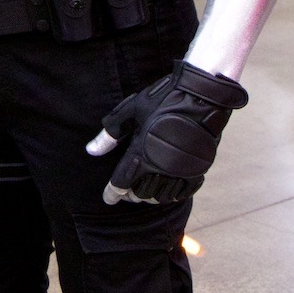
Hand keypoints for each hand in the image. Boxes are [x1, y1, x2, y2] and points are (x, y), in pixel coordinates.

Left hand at [86, 60, 246, 205]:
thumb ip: (111, 134)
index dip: (113, 193)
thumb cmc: (163, 100)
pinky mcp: (198, 169)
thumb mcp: (131, 111)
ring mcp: (181, 170)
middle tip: (125, 192)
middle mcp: (161, 167)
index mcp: (141, 153)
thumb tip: (91, 151)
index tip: (108, 197)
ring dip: (149, 196)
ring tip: (144, 192)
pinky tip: (167, 190)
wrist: (202, 95)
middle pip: (141, 194)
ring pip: (161, 196)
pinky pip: (183, 192)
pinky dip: (172, 195)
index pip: (122, 183)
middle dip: (130, 195)